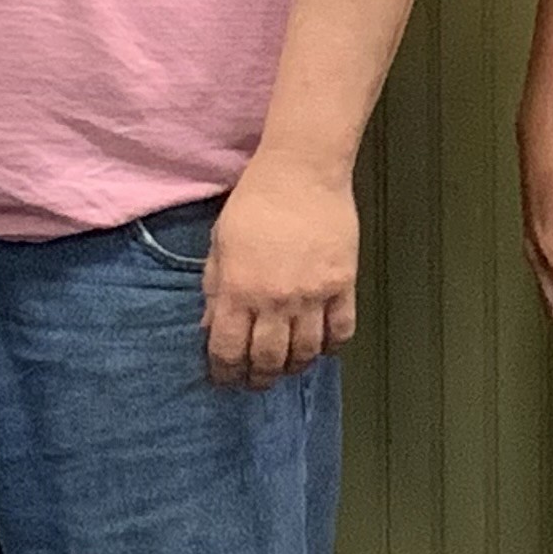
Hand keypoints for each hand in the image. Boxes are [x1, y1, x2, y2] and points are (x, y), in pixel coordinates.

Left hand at [206, 148, 358, 389]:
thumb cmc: (254, 202)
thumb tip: (209, 326)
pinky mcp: (343, 285)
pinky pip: (341, 331)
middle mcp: (274, 300)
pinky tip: (321, 346)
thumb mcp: (220, 243)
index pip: (228, 349)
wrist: (302, 172)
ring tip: (287, 367)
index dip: (224, 372)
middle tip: (256, 381)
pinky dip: (330, 346)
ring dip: (293, 367)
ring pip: (305, 353)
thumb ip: (213, 287)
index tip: (225, 378)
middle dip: (258, 379)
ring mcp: (312, 295)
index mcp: (238, 289)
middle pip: (267, 360)